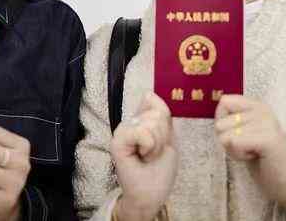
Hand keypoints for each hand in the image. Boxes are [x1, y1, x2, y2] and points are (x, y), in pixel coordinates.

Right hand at [110, 92, 176, 220]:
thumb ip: (161, 114)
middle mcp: (130, 123)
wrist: (151, 194)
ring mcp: (122, 131)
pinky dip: (148, 146)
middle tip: (154, 153)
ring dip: (156, 144)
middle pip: (157, 114)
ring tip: (149, 156)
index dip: (165, 124)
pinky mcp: (116, 141)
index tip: (161, 142)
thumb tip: (148, 92)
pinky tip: (142, 156)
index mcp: (141, 121)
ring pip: (150, 122)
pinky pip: (140, 132)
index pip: (155, 104)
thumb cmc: (160, 170)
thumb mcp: (168, 138)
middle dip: (162, 136)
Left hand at [215, 95, 285, 220]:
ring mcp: (267, 123)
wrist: (282, 181)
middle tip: (248, 147)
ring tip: (252, 152)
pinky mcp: (267, 139)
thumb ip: (229, 117)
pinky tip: (254, 157)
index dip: (222, 121)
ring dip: (234, 150)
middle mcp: (264, 110)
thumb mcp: (241, 131)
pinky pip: (233, 143)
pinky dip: (238, 155)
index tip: (239, 134)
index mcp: (258, 105)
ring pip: (224, 135)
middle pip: (220, 123)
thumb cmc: (258, 156)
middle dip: (228, 140)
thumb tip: (219, 105)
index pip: (224, 102)